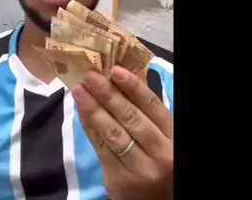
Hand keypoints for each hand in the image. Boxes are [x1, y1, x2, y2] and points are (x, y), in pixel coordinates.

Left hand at [72, 66, 172, 199]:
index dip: (133, 86)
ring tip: (80, 90)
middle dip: (108, 94)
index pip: (152, 105)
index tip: (115, 70)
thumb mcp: (162, 137)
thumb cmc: (157, 161)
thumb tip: (121, 81)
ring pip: (113, 133)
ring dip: (93, 108)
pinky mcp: (119, 180)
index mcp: (172, 135)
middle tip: (90, 76)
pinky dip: (89, 127)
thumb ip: (147, 113)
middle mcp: (159, 152)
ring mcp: (139, 168)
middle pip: (131, 117)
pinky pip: (101, 148)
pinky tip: (82, 112)